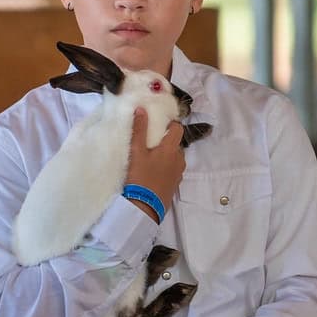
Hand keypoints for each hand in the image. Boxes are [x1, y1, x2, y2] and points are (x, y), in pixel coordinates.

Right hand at [125, 107, 185, 221]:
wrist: (144, 207)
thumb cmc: (140, 177)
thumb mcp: (136, 152)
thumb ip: (139, 130)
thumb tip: (141, 109)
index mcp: (172, 148)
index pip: (178, 128)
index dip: (170, 124)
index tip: (158, 124)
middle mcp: (180, 159)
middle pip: (176, 143)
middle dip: (165, 140)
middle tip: (149, 142)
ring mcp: (179, 173)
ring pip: (174, 157)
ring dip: (166, 155)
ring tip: (150, 158)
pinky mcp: (175, 185)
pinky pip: (173, 170)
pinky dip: (166, 167)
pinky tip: (153, 172)